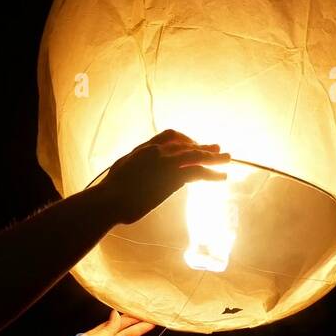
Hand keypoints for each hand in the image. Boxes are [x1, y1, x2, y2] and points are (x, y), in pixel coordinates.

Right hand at [97, 129, 229, 223]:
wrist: (108, 200)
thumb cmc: (109, 192)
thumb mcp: (122, 170)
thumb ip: (136, 164)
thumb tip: (143, 170)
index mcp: (145, 148)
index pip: (169, 136)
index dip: (185, 139)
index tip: (194, 144)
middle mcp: (158, 151)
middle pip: (187, 144)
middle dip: (203, 146)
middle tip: (217, 148)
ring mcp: (167, 162)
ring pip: (197, 155)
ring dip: (214, 157)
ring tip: (228, 160)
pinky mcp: (174, 177)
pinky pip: (199, 172)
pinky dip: (213, 174)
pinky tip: (222, 177)